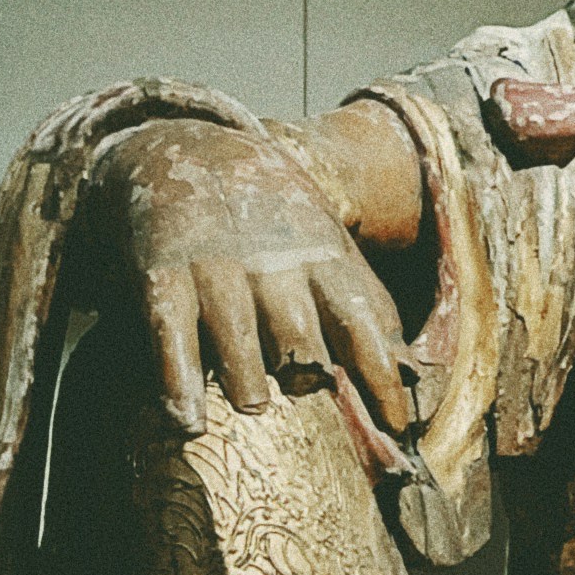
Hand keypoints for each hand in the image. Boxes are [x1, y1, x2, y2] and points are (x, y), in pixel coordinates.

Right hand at [91, 119, 418, 436]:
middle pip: (299, 340)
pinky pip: (171, 339)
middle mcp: (273, 267)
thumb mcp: (331, 249)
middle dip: (306, 375)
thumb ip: (369, 310)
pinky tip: (187, 420)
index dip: (379, 381)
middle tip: (306, 393)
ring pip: (238, 343)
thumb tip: (412, 376)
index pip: (362, 327)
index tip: (395, 429)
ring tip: (253, 404)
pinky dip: (178, 383)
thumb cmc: (275, 222)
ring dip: (247, 384)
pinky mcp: (162, 276)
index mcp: (323, 261)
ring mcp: (215, 271)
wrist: (190, 145)